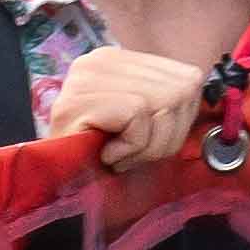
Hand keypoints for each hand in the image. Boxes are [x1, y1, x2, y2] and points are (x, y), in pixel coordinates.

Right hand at [51, 46, 208, 168]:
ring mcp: (85, 77)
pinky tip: (108, 156)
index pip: (185, 78)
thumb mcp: (139, 124)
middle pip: (179, 91)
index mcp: (116, 60)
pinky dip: (132, 145)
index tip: (146, 142)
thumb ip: (166, 103)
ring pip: (163, 103)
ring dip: (147, 145)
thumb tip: (199, 88)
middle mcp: (98, 59)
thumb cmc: (96, 161)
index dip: (178, 121)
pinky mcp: (79, 100)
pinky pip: (139, 115)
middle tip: (132, 155)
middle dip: (165, 136)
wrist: (50, 190)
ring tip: (118, 156)